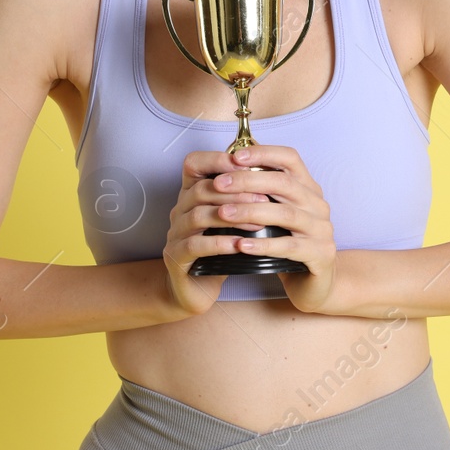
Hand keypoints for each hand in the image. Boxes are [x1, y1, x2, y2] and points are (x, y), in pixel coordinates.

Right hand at [163, 150, 276, 316]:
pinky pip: (196, 245)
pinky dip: (220, 243)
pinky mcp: (175, 257)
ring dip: (232, 217)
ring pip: (198, 216)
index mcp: (191, 196)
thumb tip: (275, 178)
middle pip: (201, 189)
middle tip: (264, 199)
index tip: (245, 165)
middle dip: (235, 192)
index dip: (216, 160)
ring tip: (258, 224)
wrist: (195, 289)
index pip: (194, 164)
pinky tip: (240, 245)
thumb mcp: (230, 222)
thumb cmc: (217, 252)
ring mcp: (174, 234)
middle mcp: (179, 211)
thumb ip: (243, 200)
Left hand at [211, 144, 341, 313]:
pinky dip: (263, 244)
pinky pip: (289, 246)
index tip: (234, 157)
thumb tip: (228, 169)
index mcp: (308, 188)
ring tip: (223, 213)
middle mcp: (318, 204)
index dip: (263, 153)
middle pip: (284, 183)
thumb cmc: (288, 243)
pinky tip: (241, 245)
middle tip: (219, 184)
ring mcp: (322, 229)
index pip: (290, 158)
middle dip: (247, 181)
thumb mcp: (276, 214)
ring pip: (285, 213)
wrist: (314, 283)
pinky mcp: (321, 254)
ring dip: (250, 211)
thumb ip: (262, 193)